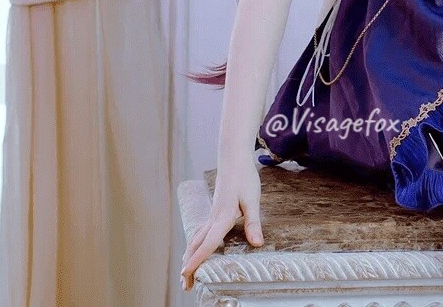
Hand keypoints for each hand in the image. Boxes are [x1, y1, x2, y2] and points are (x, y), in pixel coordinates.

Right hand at [180, 155, 264, 291]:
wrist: (233, 158)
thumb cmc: (244, 177)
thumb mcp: (252, 200)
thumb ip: (252, 223)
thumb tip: (257, 244)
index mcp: (222, 217)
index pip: (208, 244)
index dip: (198, 261)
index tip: (188, 275)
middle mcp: (213, 218)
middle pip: (197, 246)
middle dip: (190, 266)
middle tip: (186, 285)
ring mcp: (211, 215)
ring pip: (196, 240)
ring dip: (190, 257)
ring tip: (186, 273)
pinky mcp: (214, 211)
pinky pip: (200, 233)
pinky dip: (195, 246)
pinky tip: (195, 250)